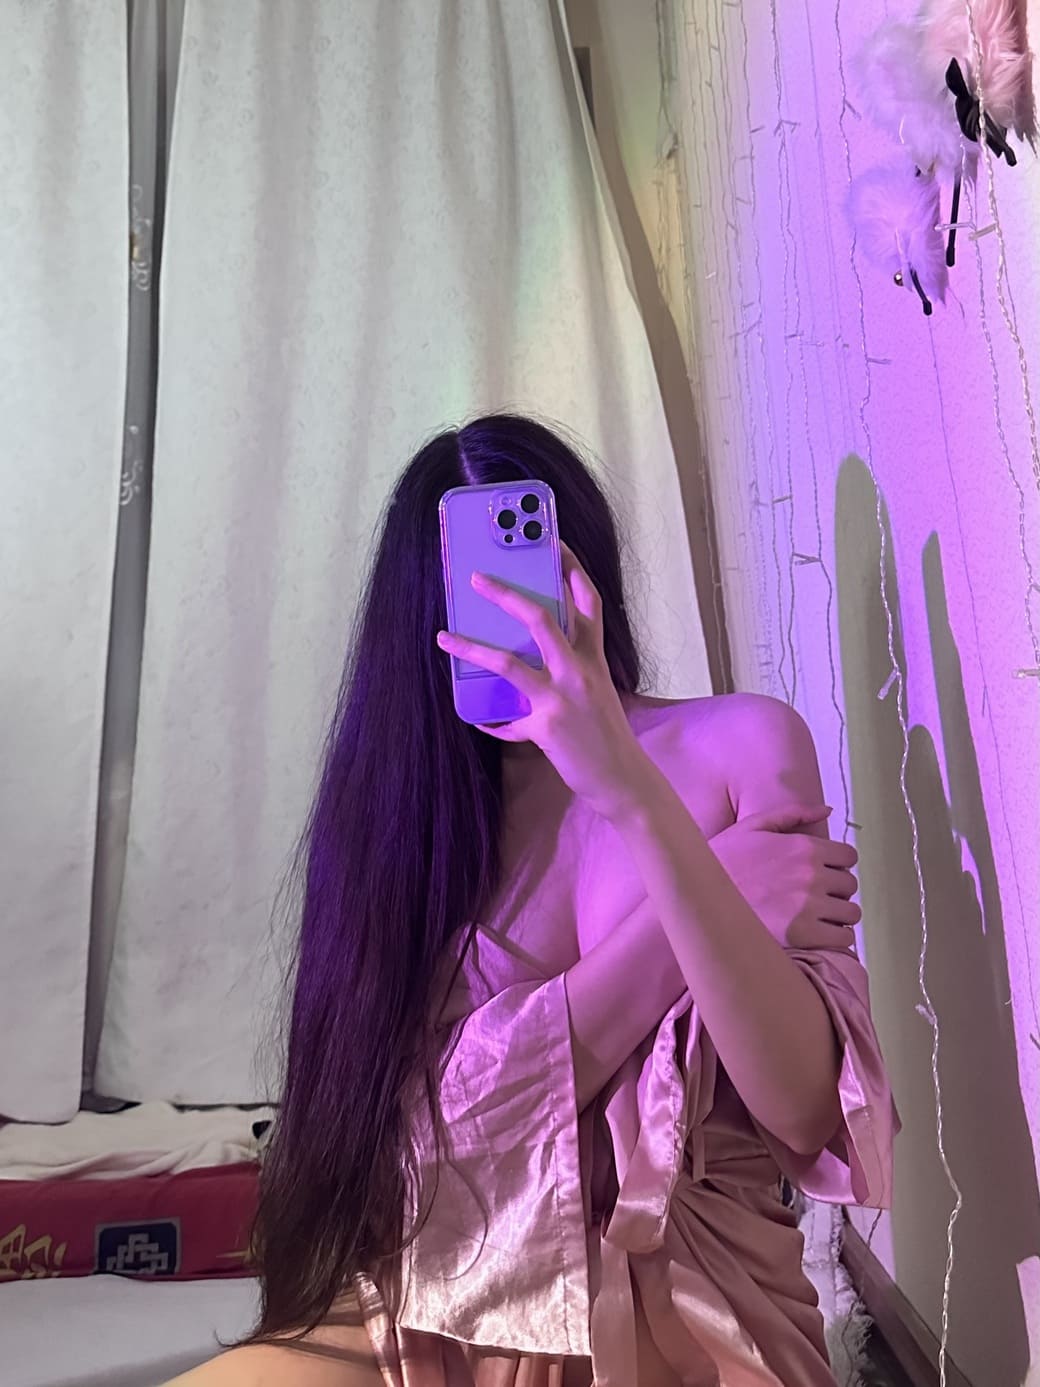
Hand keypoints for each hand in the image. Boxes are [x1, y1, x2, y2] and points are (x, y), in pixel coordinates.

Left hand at [435, 544, 651, 819]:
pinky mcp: (546, 725)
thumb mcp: (595, 692)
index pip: (588, 602)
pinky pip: (506, 719)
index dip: (572, 568)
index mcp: (593, 658)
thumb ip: (568, 671)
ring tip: (444, 637)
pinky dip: (487, 718)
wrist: (623, 778)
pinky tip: (474, 717)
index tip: (553, 542)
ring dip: (471, 647)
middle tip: (478, 578)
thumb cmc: (605, 734)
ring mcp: (562, 697)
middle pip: (542, 617)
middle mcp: (579, 670)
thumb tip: (526, 660)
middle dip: (506, 594)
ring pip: (509, 662)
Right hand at [709, 806, 860, 950]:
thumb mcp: (752, 827)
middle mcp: (811, 875)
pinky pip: (843, 938)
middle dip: (835, 889)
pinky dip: (835, 938)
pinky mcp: (804, 936)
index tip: (821, 873)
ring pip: (850, 912)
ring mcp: (809, 907)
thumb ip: (792, 814)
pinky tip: (816, 933)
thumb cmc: (722, 862)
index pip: (848, 856)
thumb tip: (827, 810)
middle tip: (814, 896)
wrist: (698, 899)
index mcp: (803, 847)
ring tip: (816, 917)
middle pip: (849, 884)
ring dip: (837, 914)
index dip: (836, 864)